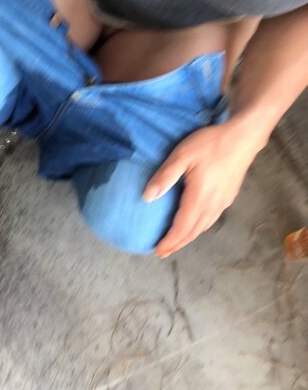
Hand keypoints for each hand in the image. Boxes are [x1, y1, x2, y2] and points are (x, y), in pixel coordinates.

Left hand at [143, 120, 266, 257]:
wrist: (243, 137)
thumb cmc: (211, 144)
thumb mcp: (182, 155)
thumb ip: (165, 176)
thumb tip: (147, 198)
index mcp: (199, 198)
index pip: (182, 228)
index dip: (169, 242)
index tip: (156, 250)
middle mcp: (213, 205)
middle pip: (193, 232)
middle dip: (176, 244)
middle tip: (161, 252)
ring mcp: (223, 202)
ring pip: (203, 227)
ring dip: (187, 237)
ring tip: (174, 242)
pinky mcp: (228, 196)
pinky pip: (210, 219)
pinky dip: (198, 228)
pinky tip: (193, 224)